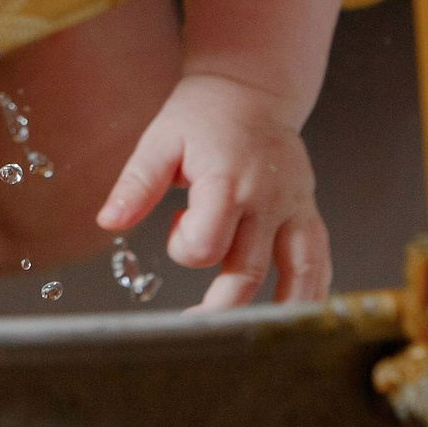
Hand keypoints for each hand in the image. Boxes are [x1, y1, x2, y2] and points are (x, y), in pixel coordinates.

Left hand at [97, 72, 331, 309]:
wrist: (253, 86)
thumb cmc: (202, 114)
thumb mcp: (160, 140)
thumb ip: (136, 184)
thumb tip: (108, 222)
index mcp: (227, 180)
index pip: (207, 243)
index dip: (185, 248)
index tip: (175, 228)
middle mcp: (266, 199)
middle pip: (245, 273)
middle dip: (217, 307)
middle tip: (193, 322)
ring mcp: (293, 207)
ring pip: (297, 276)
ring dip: (273, 315)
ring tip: (248, 340)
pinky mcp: (308, 211)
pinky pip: (319, 261)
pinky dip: (311, 293)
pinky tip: (296, 317)